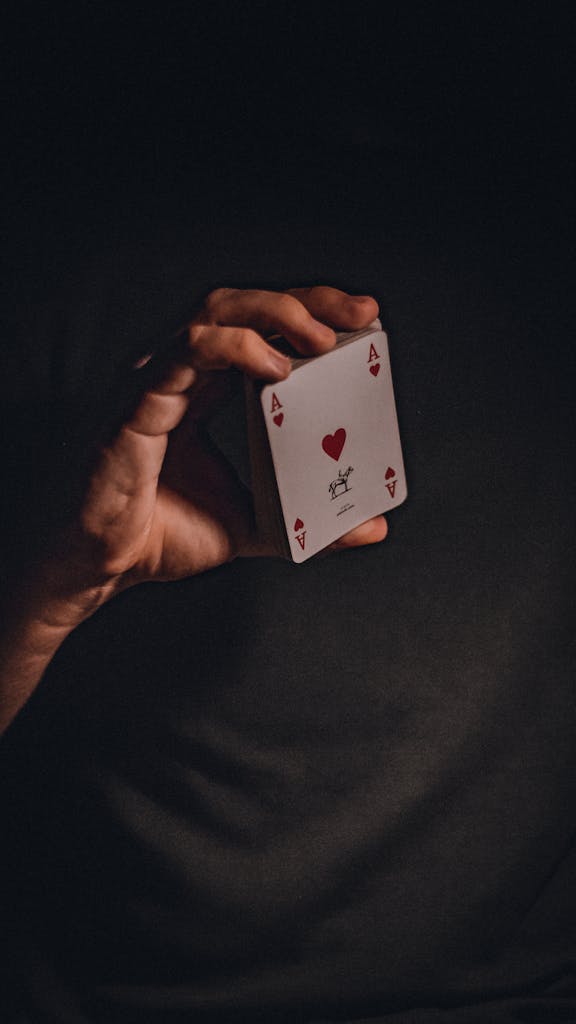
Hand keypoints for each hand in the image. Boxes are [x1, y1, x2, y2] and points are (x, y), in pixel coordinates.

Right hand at [0, 286, 387, 732]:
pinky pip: (186, 351)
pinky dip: (235, 347)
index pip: (260, 330)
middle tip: (360, 311)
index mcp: (203, 391)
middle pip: (243, 306)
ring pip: (214, 311)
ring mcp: (155, 380)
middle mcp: (178, 373)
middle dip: (306, 300)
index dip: (310, 312)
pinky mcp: (137, 400)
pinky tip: (278, 366)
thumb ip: (312, 521)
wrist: (102, 568)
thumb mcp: (258, 525)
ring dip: (276, 313)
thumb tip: (373, 527)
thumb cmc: (163, 535)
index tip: (364, 317)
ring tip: (323, 336)